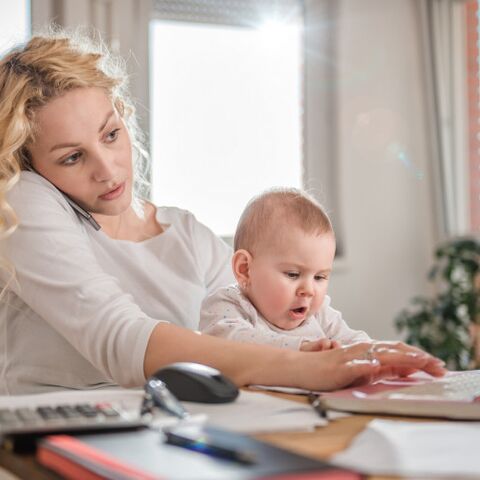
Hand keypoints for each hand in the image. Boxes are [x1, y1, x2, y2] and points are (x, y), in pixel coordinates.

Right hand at [294, 340, 446, 390]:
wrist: (300, 367)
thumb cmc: (327, 370)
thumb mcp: (358, 370)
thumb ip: (378, 368)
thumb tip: (403, 368)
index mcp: (367, 351)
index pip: (397, 350)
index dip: (418, 356)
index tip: (437, 365)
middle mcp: (361, 350)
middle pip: (394, 351)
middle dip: (419, 358)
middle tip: (439, 366)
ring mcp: (350, 358)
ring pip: (379, 354)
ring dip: (401, 357)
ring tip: (420, 361)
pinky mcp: (339, 368)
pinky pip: (355, 365)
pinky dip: (368, 364)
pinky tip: (378, 366)